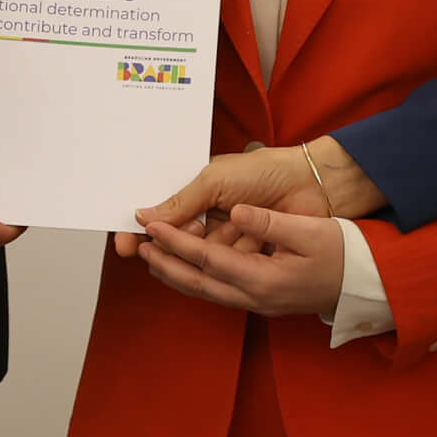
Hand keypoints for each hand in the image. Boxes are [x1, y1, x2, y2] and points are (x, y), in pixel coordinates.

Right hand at [121, 137, 382, 250]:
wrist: (311, 184)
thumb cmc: (263, 172)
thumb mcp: (215, 180)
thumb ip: (181, 202)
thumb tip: (142, 217)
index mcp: (196, 196)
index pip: (161, 217)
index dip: (143, 231)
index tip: (126, 244)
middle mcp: (208, 220)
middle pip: (177, 241)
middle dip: (171, 242)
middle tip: (168, 239)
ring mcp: (228, 239)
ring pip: (201, 255)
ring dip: (204, 246)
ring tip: (217, 228)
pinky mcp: (247, 256)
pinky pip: (227, 264)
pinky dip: (228, 254)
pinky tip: (234, 241)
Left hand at [130, 205, 344, 317]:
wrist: (368, 283)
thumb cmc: (343, 252)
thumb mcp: (310, 230)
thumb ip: (269, 223)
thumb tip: (237, 212)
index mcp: (265, 279)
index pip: (207, 259)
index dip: (176, 242)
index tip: (152, 227)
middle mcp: (257, 298)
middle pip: (199, 283)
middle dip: (166, 264)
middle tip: (138, 247)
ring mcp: (260, 303)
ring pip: (207, 291)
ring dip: (178, 275)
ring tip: (153, 257)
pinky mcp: (264, 300)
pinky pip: (220, 291)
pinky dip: (198, 279)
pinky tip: (188, 267)